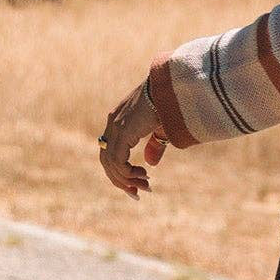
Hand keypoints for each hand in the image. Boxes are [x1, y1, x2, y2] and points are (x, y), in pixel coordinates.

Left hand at [98, 79, 168, 199]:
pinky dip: (127, 171)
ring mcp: (116, 126)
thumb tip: (150, 163)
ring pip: (110, 163)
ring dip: (127, 179)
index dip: (119, 173)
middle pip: (106, 161)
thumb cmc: (172, 103)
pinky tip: (144, 175)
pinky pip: (116, 159)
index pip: (109, 154)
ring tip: (146, 186)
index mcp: (119, 122)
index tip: (134, 187)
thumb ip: (155, 145)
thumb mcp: (163, 129)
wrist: (173, 86)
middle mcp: (113, 124)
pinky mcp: (122, 129)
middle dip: (121, 180)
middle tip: (138, 193)